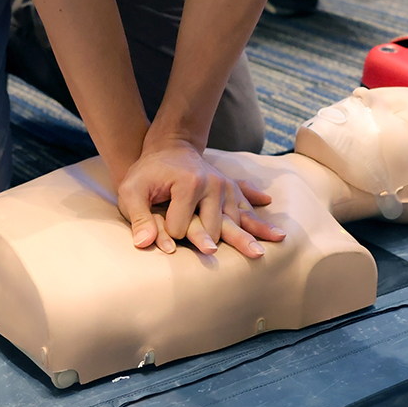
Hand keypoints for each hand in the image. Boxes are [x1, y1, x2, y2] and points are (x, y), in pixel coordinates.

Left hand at [116, 140, 285, 256]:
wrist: (168, 150)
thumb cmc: (146, 174)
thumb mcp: (131, 191)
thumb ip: (137, 217)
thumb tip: (142, 244)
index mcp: (189, 184)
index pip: (179, 229)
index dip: (166, 234)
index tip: (159, 229)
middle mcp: (213, 185)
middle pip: (213, 230)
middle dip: (204, 243)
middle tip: (213, 254)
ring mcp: (225, 188)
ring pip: (236, 222)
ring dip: (248, 239)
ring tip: (260, 255)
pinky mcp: (232, 190)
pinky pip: (247, 208)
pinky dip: (259, 223)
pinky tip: (276, 234)